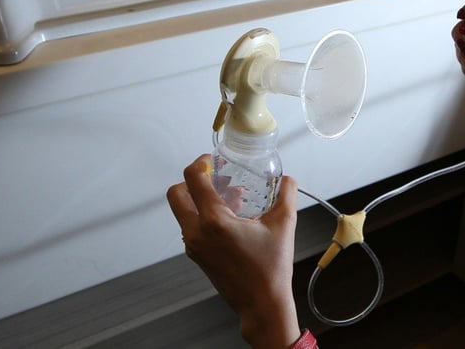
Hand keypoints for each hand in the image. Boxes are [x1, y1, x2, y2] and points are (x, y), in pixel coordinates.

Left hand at [167, 154, 301, 348]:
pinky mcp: (197, 256)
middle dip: (192, 181)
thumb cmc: (271, 269)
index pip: (192, 179)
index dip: (200, 162)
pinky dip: (204, 216)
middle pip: (176, 194)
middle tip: (215, 178)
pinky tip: (232, 219)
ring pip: (183, 211)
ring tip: (232, 199)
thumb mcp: (284, 224)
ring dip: (200, 199)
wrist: (262, 305)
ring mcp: (194, 246)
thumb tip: (288, 179)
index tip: (211, 160)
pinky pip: (191, 227)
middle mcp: (197, 232)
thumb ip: (287, 194)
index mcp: (214, 221)